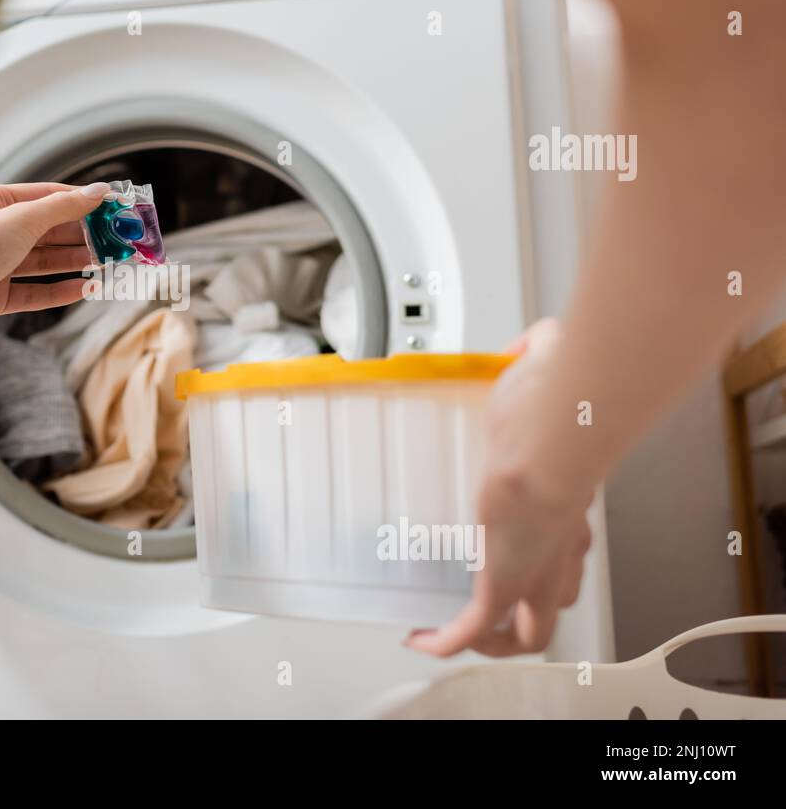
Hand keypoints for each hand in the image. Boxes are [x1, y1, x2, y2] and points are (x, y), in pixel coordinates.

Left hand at [0, 181, 107, 344]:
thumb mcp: (23, 219)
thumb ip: (63, 207)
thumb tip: (97, 192)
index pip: (48, 197)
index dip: (82, 202)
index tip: (112, 208)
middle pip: (48, 231)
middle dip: (82, 236)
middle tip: (115, 241)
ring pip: (43, 262)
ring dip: (75, 262)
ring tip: (105, 263)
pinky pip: (34, 291)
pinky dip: (59, 290)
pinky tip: (84, 288)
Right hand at [405, 319, 595, 656]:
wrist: (556, 441)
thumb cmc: (558, 411)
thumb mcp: (550, 369)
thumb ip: (538, 352)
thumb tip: (523, 347)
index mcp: (570, 511)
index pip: (567, 554)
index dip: (545, 563)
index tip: (514, 553)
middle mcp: (560, 552)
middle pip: (553, 607)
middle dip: (524, 618)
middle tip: (484, 610)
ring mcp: (534, 572)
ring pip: (527, 633)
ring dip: (491, 641)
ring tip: (451, 632)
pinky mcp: (502, 583)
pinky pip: (471, 631)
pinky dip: (443, 642)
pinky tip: (418, 639)